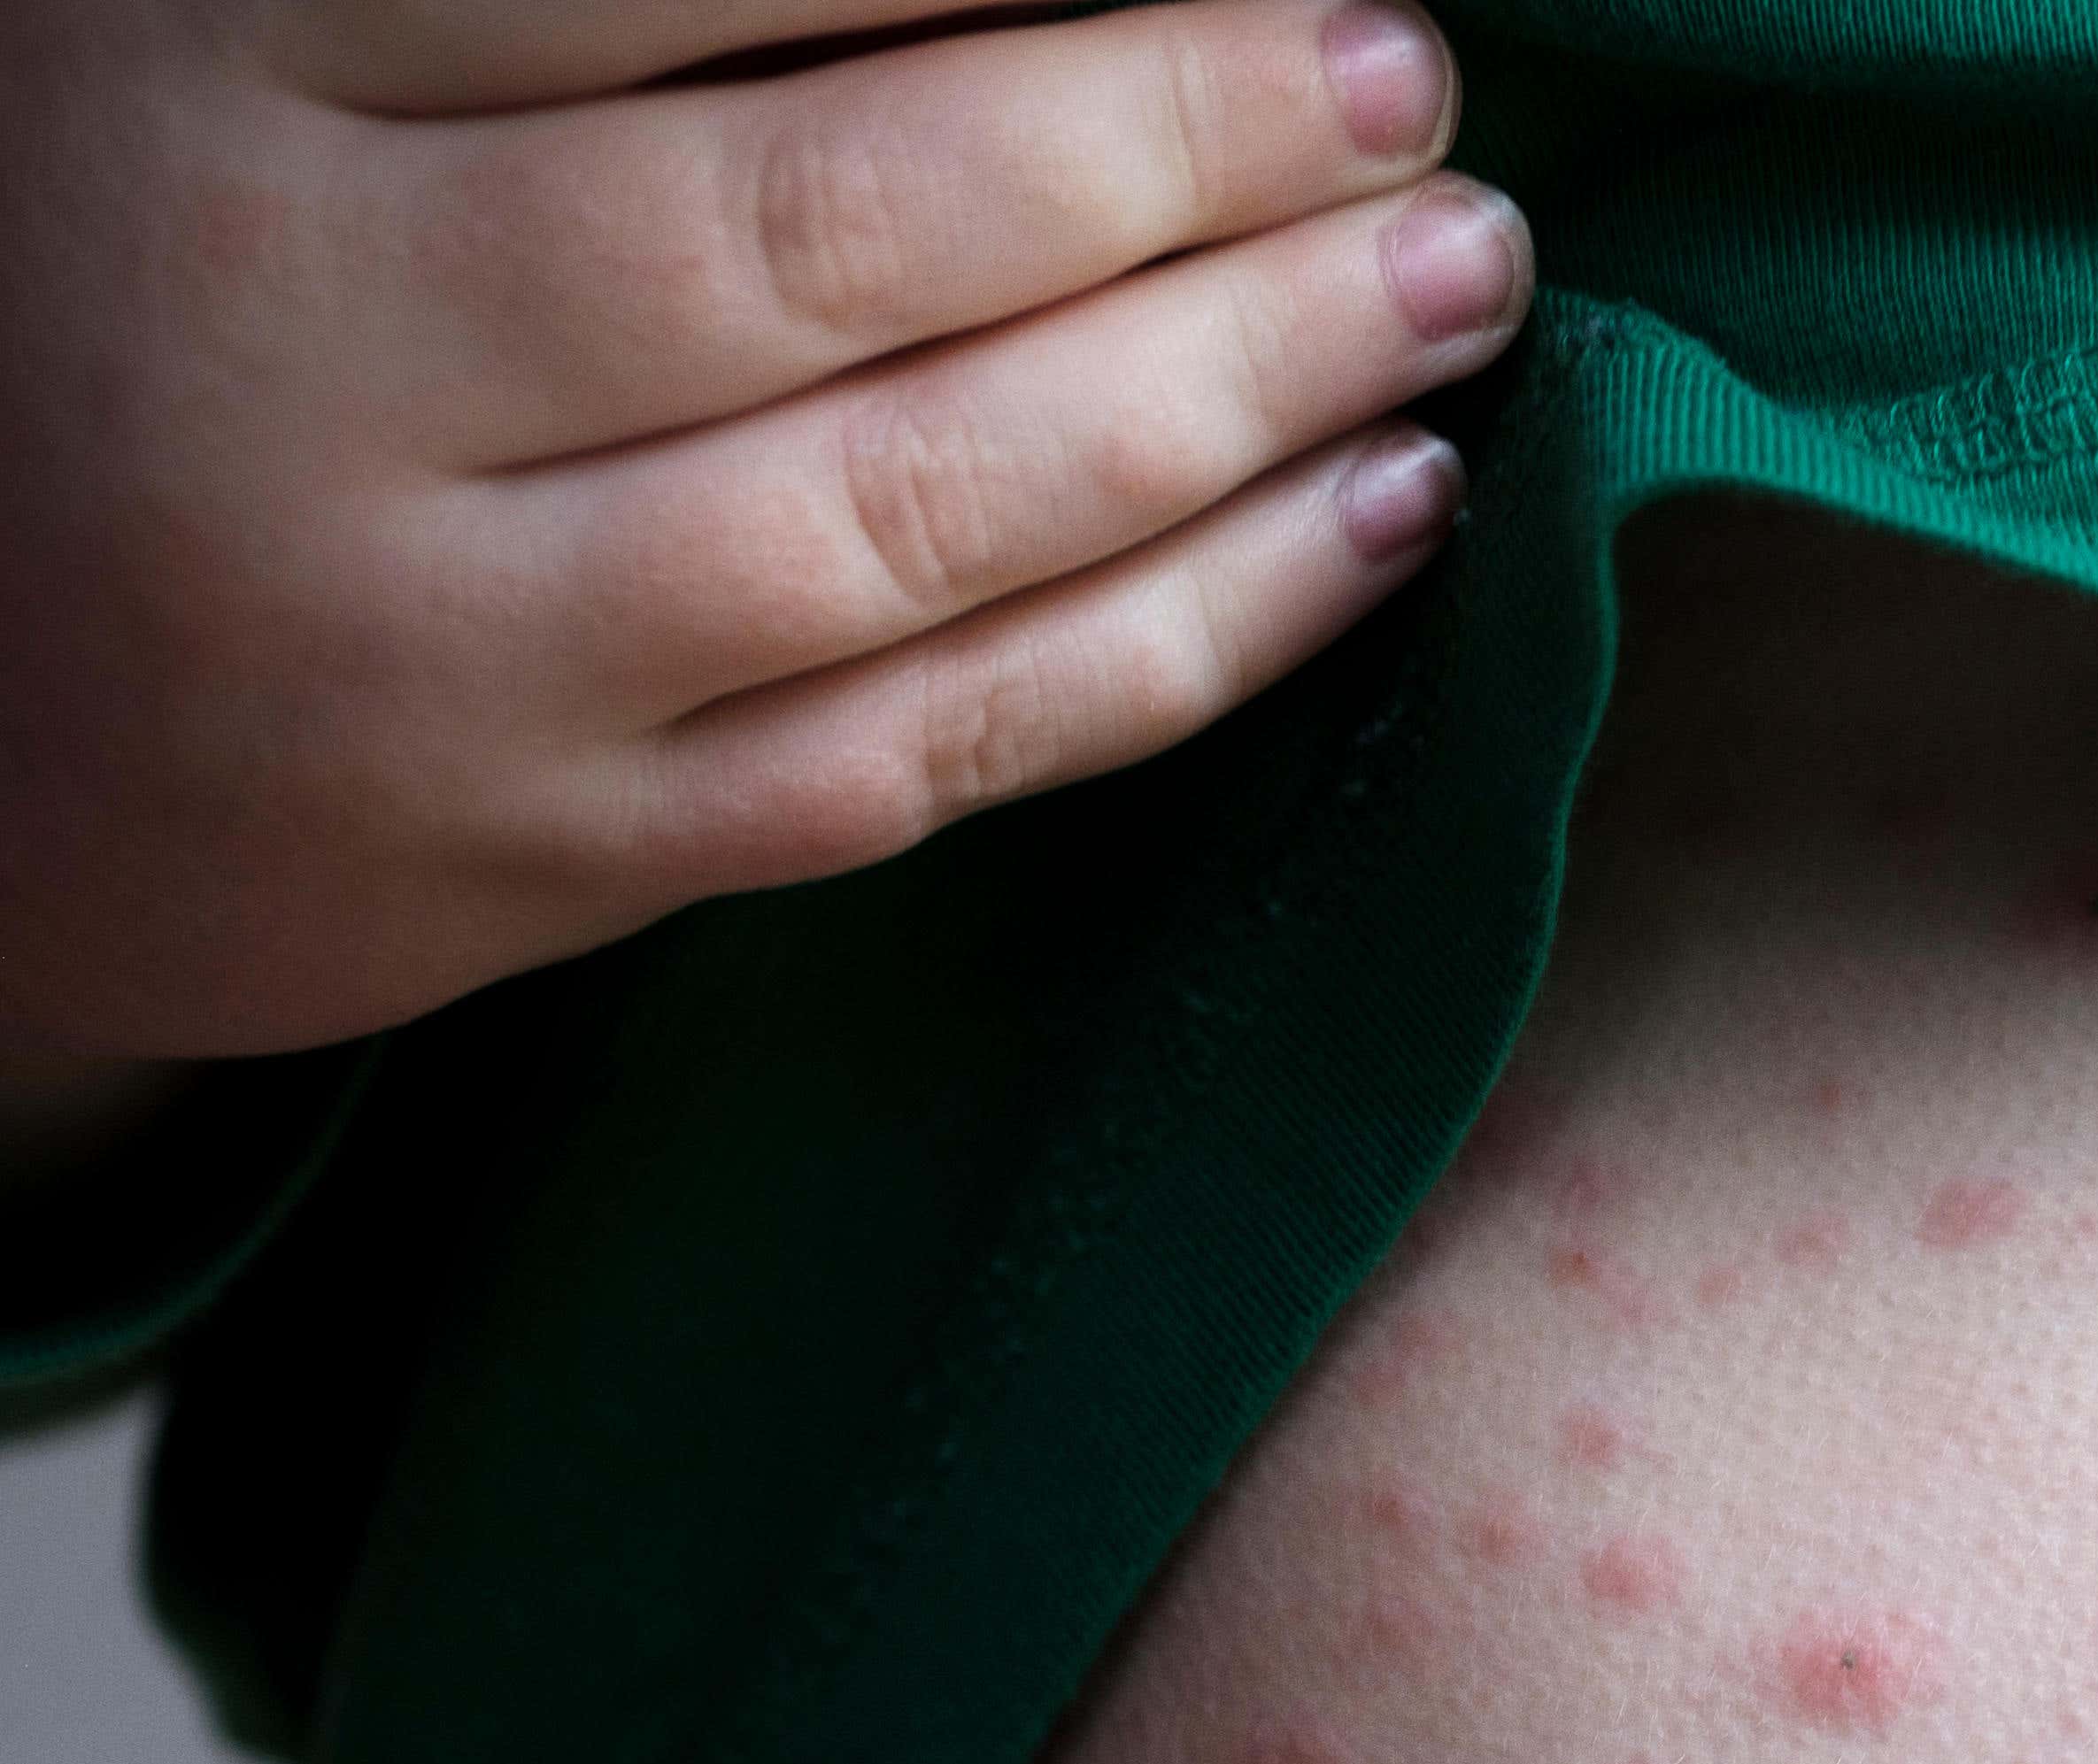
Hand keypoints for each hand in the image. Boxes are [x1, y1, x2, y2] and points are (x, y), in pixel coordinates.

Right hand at [0, 1, 1530, 1060]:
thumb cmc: (147, 268)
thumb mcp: (264, 49)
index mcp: (196, 77)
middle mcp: (295, 364)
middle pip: (833, 235)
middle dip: (1179, 150)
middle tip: (1411, 81)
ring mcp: (426, 648)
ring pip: (921, 513)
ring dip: (1244, 389)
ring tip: (1458, 276)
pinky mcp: (539, 858)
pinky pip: (932, 745)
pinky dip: (1191, 631)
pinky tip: (1378, 514)